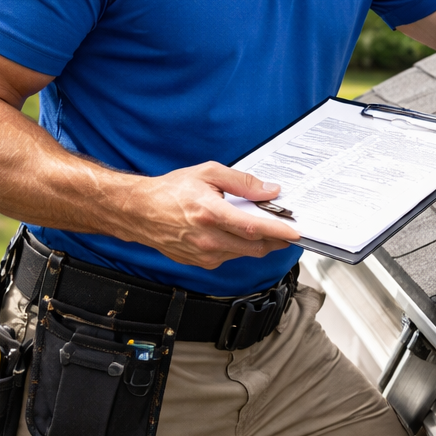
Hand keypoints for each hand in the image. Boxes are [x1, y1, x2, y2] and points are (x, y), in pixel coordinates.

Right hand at [125, 163, 300, 268]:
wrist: (139, 211)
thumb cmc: (170, 191)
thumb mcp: (208, 173)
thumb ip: (242, 182)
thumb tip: (269, 190)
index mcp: (210, 213)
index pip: (253, 228)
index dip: (278, 232)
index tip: (296, 233)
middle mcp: (207, 239)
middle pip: (255, 247)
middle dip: (276, 240)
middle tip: (287, 230)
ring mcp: (203, 254)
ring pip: (244, 254)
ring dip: (258, 244)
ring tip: (262, 227)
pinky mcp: (200, 262)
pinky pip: (229, 257)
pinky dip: (239, 247)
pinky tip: (236, 233)